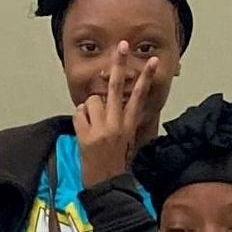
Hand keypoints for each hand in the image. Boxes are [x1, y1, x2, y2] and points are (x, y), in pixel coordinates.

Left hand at [72, 45, 159, 187]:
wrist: (107, 186)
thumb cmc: (116, 165)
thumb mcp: (125, 142)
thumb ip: (121, 122)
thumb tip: (107, 104)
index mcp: (129, 126)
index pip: (139, 97)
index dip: (145, 78)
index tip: (152, 62)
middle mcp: (117, 124)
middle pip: (115, 88)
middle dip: (118, 64)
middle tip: (121, 45)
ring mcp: (101, 129)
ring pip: (91, 101)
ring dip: (89, 110)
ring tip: (92, 126)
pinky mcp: (86, 136)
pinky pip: (78, 114)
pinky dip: (79, 120)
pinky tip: (84, 132)